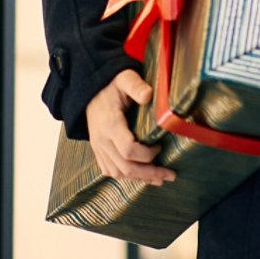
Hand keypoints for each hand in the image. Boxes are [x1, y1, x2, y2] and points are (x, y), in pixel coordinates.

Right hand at [85, 69, 174, 186]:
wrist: (89, 91)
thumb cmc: (111, 85)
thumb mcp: (124, 79)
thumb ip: (136, 86)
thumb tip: (149, 96)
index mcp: (109, 124)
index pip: (128, 149)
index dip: (146, 154)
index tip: (160, 146)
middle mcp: (101, 140)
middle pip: (125, 167)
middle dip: (149, 173)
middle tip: (170, 175)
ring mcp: (98, 148)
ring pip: (118, 173)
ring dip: (140, 179)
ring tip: (160, 179)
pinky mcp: (98, 151)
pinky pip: (110, 171)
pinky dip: (126, 177)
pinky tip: (141, 176)